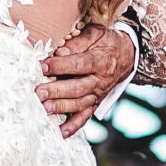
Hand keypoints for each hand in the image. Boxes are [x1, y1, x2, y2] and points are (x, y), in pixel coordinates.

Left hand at [40, 23, 134, 138]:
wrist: (126, 55)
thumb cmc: (106, 42)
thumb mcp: (96, 33)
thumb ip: (78, 42)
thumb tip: (60, 51)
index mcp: (101, 61)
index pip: (79, 64)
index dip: (60, 66)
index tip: (43, 66)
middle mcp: (100, 81)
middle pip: (77, 88)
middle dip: (57, 91)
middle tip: (39, 92)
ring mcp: (97, 94)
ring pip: (79, 104)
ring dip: (61, 108)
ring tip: (44, 109)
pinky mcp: (95, 103)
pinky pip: (85, 117)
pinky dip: (73, 126)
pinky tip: (61, 132)